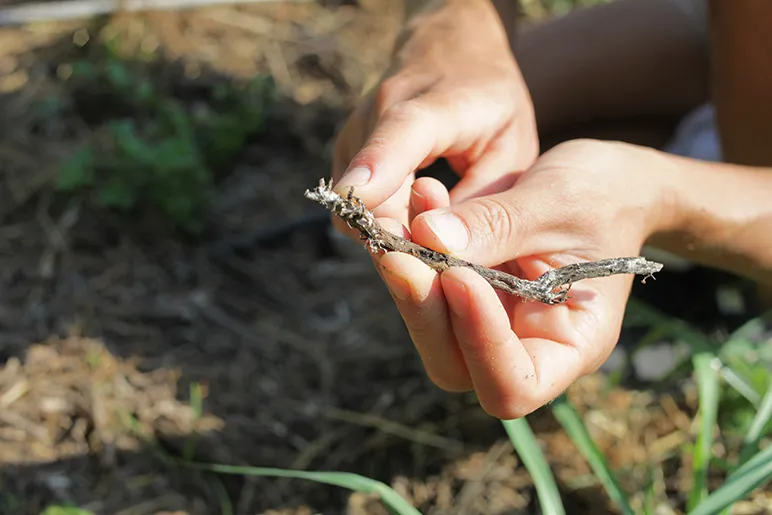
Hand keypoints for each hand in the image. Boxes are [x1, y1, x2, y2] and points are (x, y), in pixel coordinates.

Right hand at [331, 0, 537, 235]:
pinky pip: (355, 206)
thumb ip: (482, 202)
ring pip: (357, 206)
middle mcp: (380, 110)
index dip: (377, 165)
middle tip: (442, 270)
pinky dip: (382, 224)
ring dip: (390, 234)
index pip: (401, 129)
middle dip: (397, 239)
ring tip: (435, 235)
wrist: (452, 49)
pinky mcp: (344, 153)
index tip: (355, 202)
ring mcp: (355, 132)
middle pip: (369, 188)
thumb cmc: (492, 102)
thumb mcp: (511, 150)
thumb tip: (446, 255)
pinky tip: (415, 221)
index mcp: (440, 101)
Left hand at [374, 139, 675, 418]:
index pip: (516, 383)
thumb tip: (428, 237)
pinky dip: (412, 249)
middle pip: (456, 363)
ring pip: (431, 327)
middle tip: (397, 253)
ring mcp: (490, 320)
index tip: (459, 276)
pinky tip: (412, 205)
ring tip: (395, 223)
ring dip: (407, 278)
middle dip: (424, 309)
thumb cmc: (604, 195)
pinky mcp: (465, 291)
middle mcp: (524, 344)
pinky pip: (426, 285)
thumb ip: (497, 224)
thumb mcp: (558, 201)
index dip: (480, 342)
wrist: (608, 181)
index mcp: (570, 344)